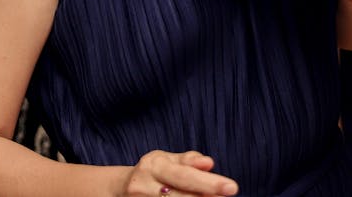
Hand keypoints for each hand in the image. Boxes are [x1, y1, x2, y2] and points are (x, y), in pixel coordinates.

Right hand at [120, 150, 237, 195]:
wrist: (120, 189)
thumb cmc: (153, 172)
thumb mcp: (167, 160)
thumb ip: (189, 161)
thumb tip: (209, 163)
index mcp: (154, 165)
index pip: (185, 175)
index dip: (209, 183)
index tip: (232, 187)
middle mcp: (144, 185)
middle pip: (180, 196)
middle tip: (228, 194)